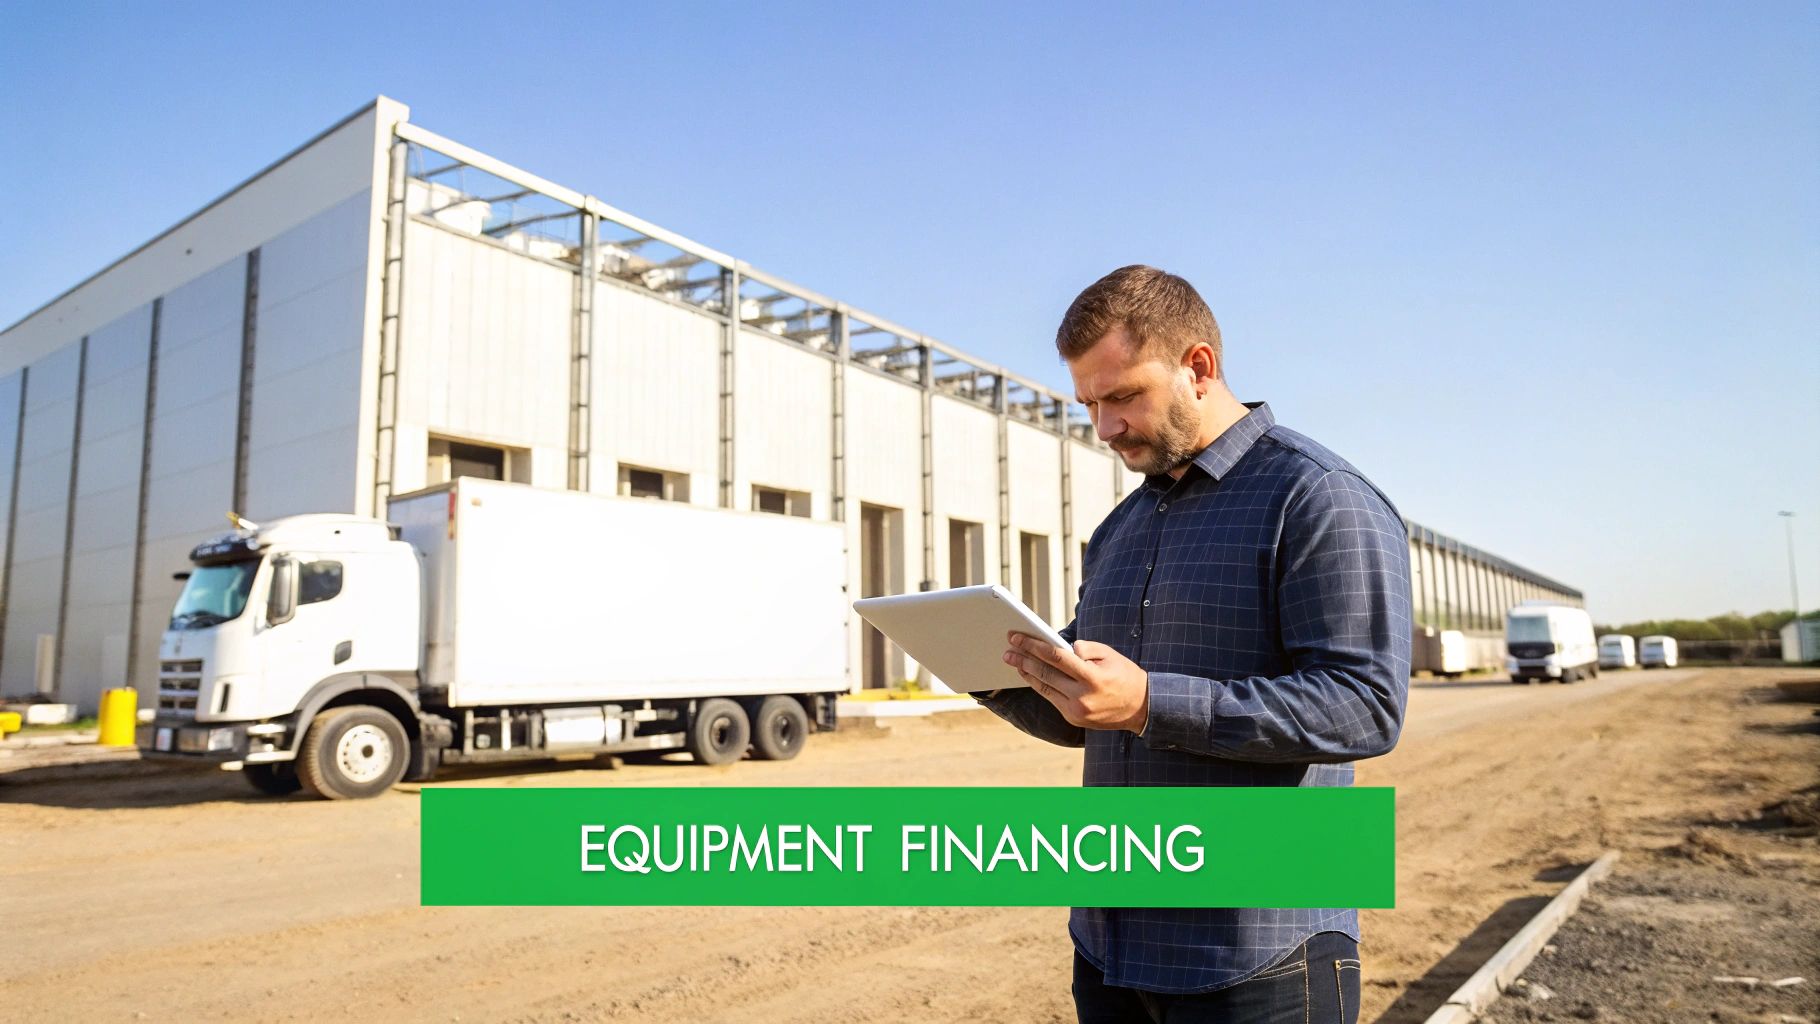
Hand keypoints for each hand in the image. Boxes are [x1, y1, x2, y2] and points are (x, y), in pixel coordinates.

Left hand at [1002, 631, 1148, 733]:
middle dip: (1023, 659)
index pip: (1056, 657)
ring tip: (1013, 660)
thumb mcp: (1109, 654)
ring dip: (1026, 672)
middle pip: (1045, 673)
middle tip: (1007, 648)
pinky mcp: (1072, 718)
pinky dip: (1039, 684)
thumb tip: (1060, 648)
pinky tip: (1029, 674)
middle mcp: (1081, 696)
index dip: (1034, 645)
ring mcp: (1075, 710)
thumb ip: (1084, 648)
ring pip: (1044, 687)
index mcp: (1092, 677)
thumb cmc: (1124, 675)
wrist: (1140, 708)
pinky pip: (1051, 697)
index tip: (1018, 637)